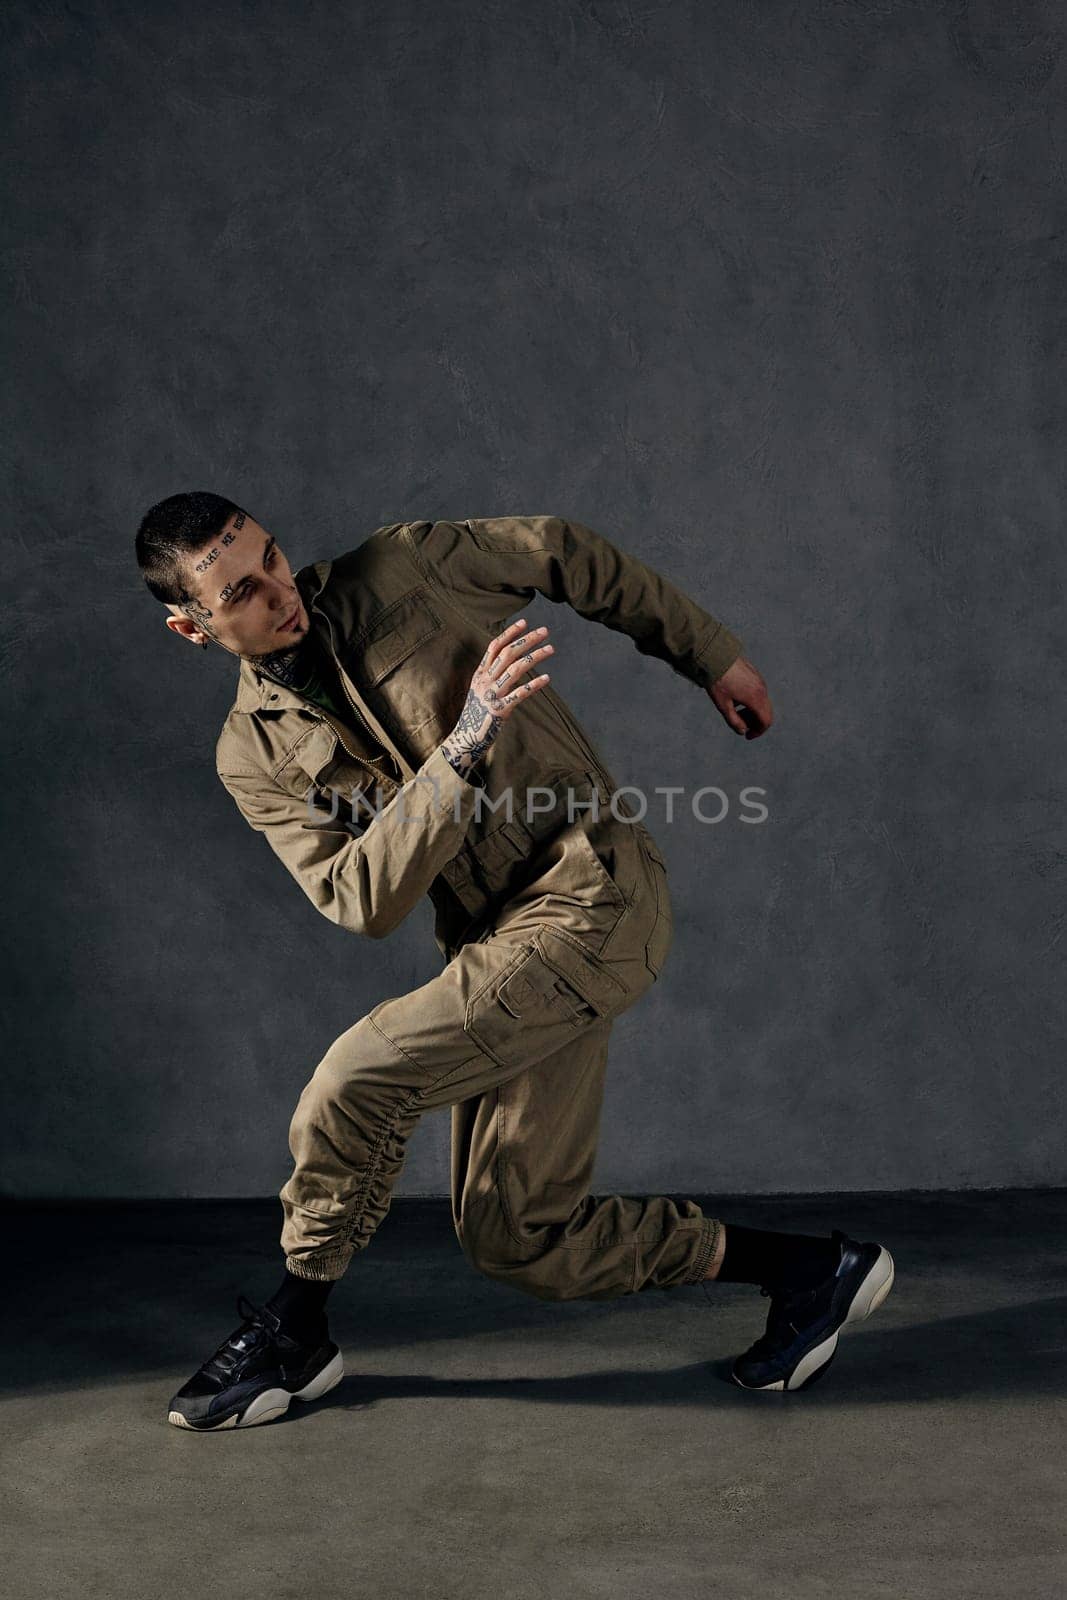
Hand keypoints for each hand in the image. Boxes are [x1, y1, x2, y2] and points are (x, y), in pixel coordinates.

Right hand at [440, 618, 553, 777]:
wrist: (465, 739)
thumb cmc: (476, 715)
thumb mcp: (479, 690)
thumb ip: (491, 676)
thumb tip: (509, 661)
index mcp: (480, 674)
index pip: (494, 647)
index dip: (509, 633)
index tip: (524, 622)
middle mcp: (485, 681)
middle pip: (508, 653)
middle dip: (527, 640)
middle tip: (544, 631)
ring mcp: (492, 695)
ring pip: (515, 669)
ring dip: (535, 656)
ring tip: (551, 648)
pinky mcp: (500, 710)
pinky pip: (519, 694)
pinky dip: (534, 685)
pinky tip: (547, 678)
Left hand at [707, 656, 772, 738]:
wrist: (715, 656)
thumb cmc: (718, 681)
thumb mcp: (723, 705)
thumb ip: (734, 721)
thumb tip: (743, 731)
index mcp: (756, 698)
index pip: (766, 721)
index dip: (758, 732)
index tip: (747, 736)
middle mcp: (762, 689)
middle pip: (766, 712)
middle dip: (755, 722)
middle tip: (741, 725)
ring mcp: (760, 680)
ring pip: (762, 702)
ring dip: (753, 711)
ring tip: (736, 712)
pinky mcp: (755, 674)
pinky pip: (758, 692)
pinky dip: (752, 701)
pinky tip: (736, 699)